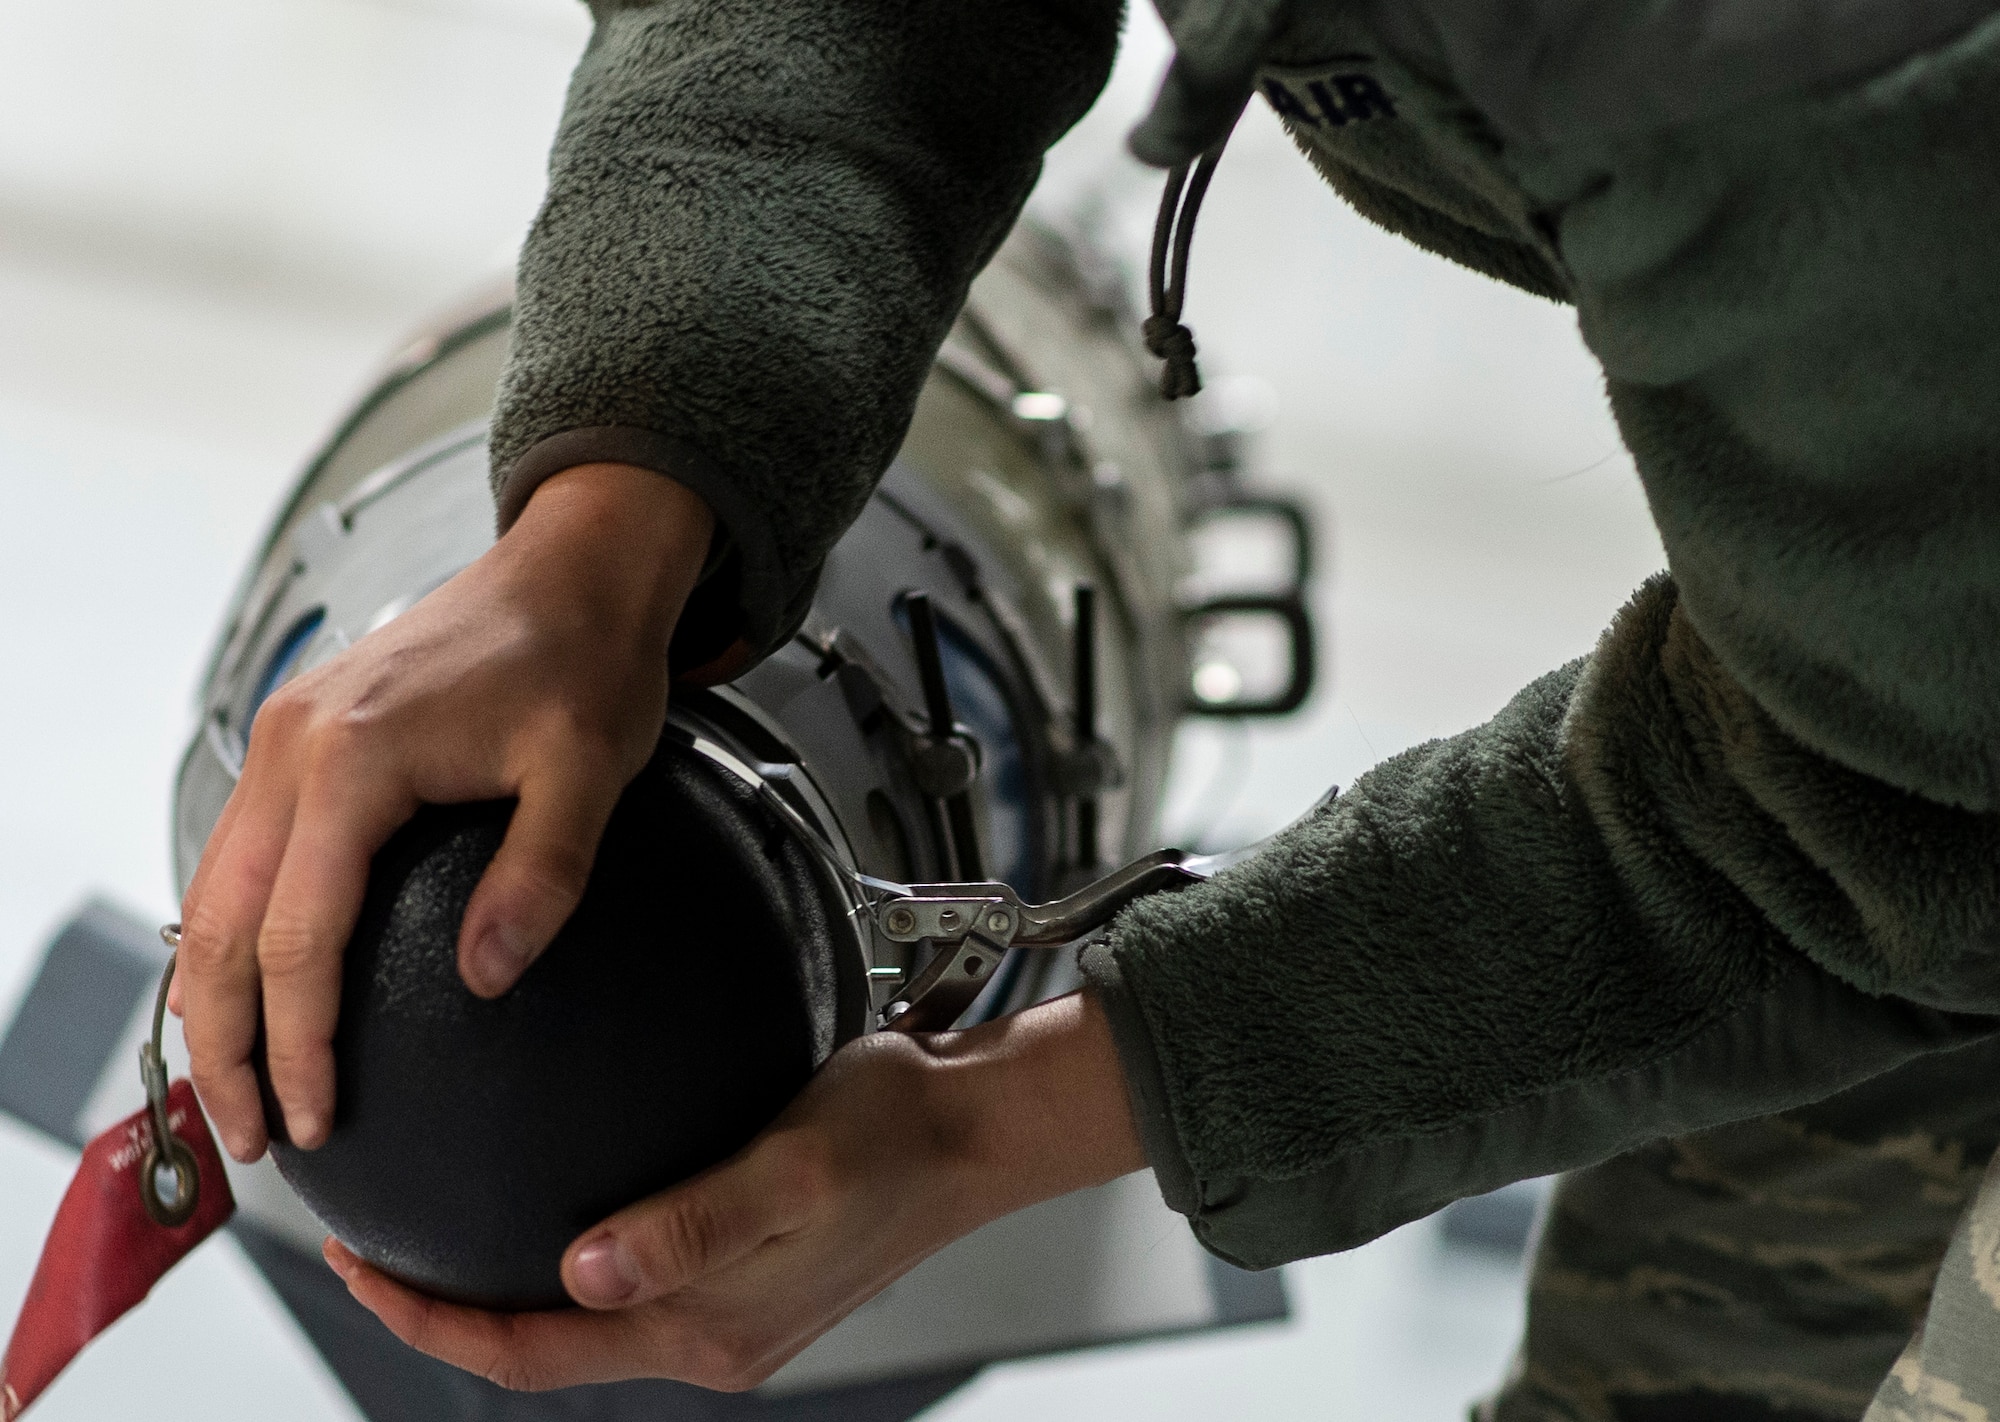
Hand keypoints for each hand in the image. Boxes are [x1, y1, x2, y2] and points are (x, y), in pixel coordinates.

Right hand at [174, 463, 714, 1161]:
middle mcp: (297, 745)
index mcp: (355, 758)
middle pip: (219, 924)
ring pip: (212, 889)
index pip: (297, 936)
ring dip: (216, 994)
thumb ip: (544, 875)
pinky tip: (257, 986)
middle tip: (253, 1135)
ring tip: (243, 1085)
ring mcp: (290, 736)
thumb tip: (487, 977)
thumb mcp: (590, 768)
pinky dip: (233, 930)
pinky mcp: (305, 736)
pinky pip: (242, 851)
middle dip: (225, 1043)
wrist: (573, 568)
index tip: (314, 1118)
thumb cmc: (584, 654)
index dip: (297, 1042)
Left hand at [325, 990, 1145, 1391]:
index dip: (432, 1323)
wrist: (979, 1129)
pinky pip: (632, 1279)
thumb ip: (692, 1226)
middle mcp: (710, 1336)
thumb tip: (584, 1271)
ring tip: (434, 1223)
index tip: (358, 1264)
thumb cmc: (898, 1134)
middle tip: (368, 1242)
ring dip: (503, 1286)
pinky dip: (569, 1254)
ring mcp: (731, 1312)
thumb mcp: (794, 1166)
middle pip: (544, 1346)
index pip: (532, 1352)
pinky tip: (554, 1189)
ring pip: (584, 1318)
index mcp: (708, 1330)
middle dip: (444, 1310)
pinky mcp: (748, 1274)